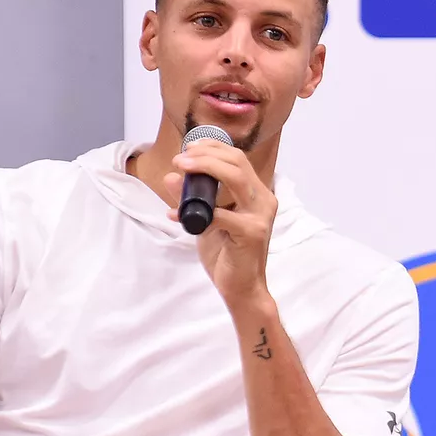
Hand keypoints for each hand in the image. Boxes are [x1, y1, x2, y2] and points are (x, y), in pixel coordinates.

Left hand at [165, 138, 277, 306]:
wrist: (242, 289)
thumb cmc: (227, 255)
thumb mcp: (205, 221)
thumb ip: (191, 199)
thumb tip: (171, 177)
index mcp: (256, 194)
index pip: (238, 158)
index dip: (213, 147)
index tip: (188, 148)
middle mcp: (263, 200)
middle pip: (237, 162)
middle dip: (205, 154)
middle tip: (180, 159)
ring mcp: (260, 216)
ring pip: (236, 177)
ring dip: (206, 168)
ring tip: (181, 168)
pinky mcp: (252, 233)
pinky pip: (222, 215)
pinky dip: (195, 213)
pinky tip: (176, 216)